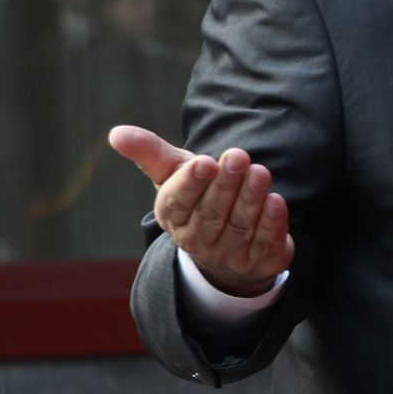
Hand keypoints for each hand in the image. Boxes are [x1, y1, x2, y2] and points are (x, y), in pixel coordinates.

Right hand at [108, 125, 294, 296]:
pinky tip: (276, 201)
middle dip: (225, 184)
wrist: (228, 241)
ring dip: (250, 199)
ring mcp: (228, 254)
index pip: (178, 202)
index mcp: (173, 216)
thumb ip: (150, 153)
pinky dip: (271, 222)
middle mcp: (197, 239)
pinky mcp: (258, 260)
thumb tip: (115, 134)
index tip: (205, 162)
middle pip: (211, 212)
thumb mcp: (174, 173)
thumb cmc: (198, 195)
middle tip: (238, 156)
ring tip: (260, 172)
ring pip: (239, 226)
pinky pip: (264, 241)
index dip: (191, 183)